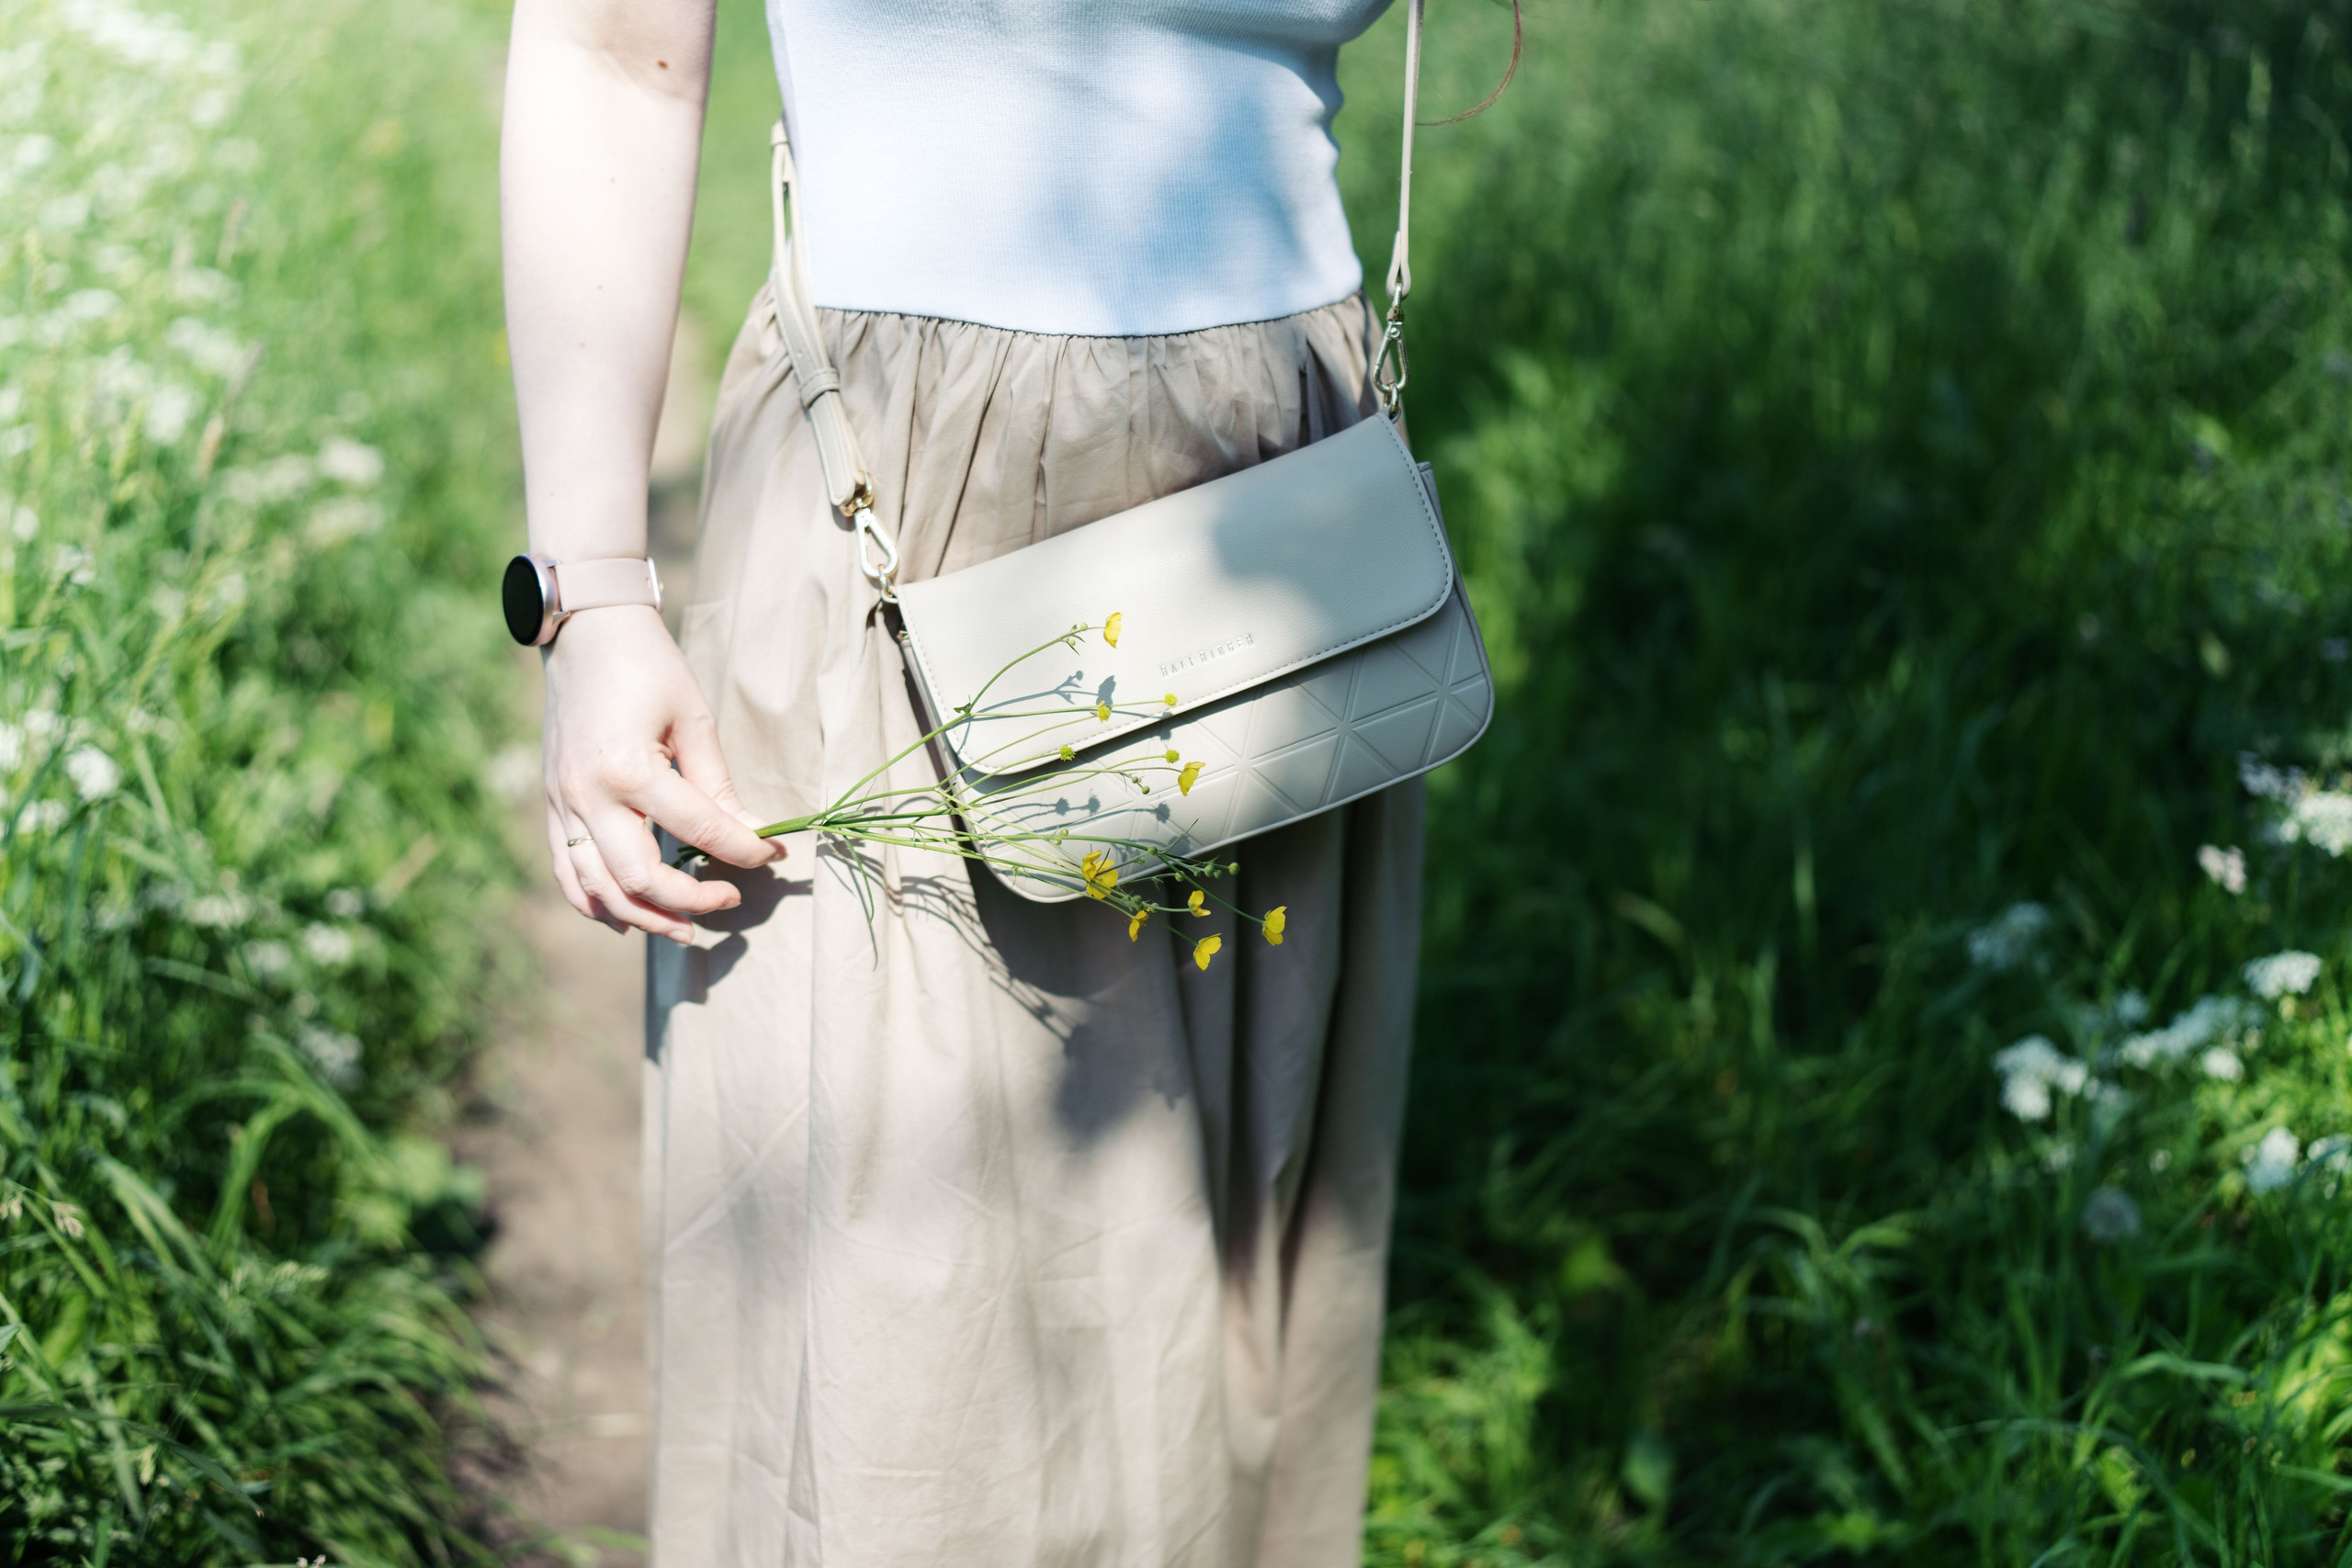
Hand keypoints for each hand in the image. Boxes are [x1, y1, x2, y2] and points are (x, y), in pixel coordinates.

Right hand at [539, 604, 782, 941]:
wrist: (585, 632)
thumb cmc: (647, 666)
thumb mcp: (694, 718)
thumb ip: (718, 785)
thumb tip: (754, 834)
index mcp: (628, 768)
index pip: (698, 830)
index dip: (742, 850)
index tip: (773, 853)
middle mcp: (586, 795)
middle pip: (640, 878)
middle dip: (691, 900)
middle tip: (731, 899)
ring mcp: (561, 805)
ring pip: (597, 889)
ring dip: (643, 917)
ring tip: (684, 929)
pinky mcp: (550, 806)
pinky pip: (567, 872)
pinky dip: (594, 904)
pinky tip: (627, 918)